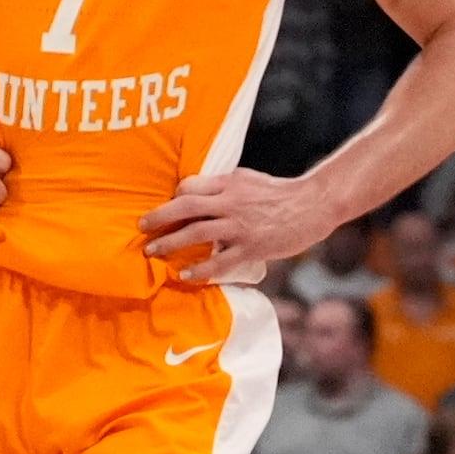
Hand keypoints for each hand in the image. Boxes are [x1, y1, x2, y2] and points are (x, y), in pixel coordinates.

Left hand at [138, 170, 332, 282]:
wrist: (314, 204)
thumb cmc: (278, 192)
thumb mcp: (247, 179)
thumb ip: (223, 186)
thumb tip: (197, 191)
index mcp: (228, 183)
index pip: (190, 187)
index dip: (173, 197)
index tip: (164, 208)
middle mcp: (230, 203)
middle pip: (186, 207)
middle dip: (159, 217)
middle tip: (141, 226)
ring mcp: (240, 227)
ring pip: (197, 234)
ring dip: (171, 243)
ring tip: (153, 252)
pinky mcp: (252, 247)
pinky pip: (220, 261)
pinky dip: (200, 269)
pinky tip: (185, 274)